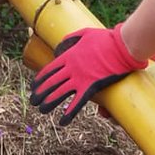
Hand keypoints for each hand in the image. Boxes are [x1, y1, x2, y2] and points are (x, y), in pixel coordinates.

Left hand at [30, 24, 147, 125]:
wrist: (121, 46)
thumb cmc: (106, 38)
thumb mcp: (85, 33)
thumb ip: (71, 39)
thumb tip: (60, 46)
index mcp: (69, 56)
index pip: (49, 69)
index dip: (40, 79)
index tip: (33, 87)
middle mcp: (71, 68)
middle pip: (51, 82)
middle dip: (40, 93)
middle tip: (32, 101)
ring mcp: (80, 78)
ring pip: (60, 93)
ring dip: (49, 103)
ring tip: (41, 110)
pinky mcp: (91, 86)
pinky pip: (77, 102)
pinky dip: (69, 113)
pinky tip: (62, 121)